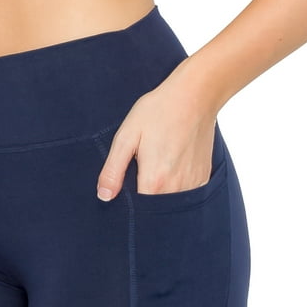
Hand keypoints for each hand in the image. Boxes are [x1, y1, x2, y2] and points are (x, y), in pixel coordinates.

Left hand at [96, 61, 219, 201]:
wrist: (194, 95)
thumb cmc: (157, 112)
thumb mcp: (126, 137)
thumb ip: (113, 170)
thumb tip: (104, 197)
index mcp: (154, 181)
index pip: (137, 212)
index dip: (127, 209)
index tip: (122, 196)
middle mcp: (176, 188)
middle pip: (155, 211)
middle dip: (143, 206)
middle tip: (137, 179)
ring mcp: (192, 184)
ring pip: (171, 205)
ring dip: (160, 198)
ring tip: (154, 173)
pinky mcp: (203, 178)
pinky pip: (186, 196)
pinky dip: (176, 192)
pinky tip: (169, 173)